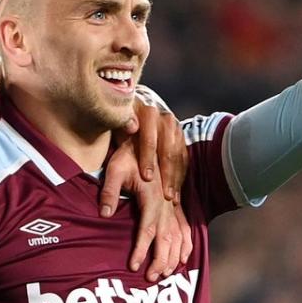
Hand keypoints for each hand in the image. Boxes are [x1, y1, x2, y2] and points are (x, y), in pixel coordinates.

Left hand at [99, 141, 192, 280]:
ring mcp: (173, 204)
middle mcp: (166, 203)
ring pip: (178, 236)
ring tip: (164, 273)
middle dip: (159, 260)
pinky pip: (185, 227)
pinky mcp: (175, 204)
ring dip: (173, 256)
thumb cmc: (127, 155)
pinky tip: (183, 258)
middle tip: (150, 278)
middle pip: (166, 238)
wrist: (147, 139)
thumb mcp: (114, 169)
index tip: (134, 266)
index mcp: (152, 197)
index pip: (147, 229)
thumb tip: (104, 214)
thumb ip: (109, 192)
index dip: (141, 249)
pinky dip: (185, 244)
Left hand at [110, 87, 187, 202]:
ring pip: (178, 155)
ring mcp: (175, 126)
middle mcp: (164, 118)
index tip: (146, 177)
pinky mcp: (181, 135)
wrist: (137, 104)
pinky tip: (177, 190)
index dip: (148, 158)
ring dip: (175, 178)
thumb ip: (122, 122)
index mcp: (147, 112)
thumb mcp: (117, 119)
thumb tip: (131, 127)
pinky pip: (183, 157)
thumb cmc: (122, 118)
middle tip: (165, 196)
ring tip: (172, 198)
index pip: (149, 138)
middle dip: (166, 174)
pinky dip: (180, 174)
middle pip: (168, 150)